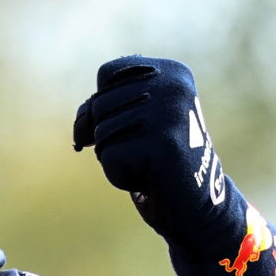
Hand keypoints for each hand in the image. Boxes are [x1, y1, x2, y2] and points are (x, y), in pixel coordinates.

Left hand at [72, 56, 231, 251]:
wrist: (195, 204)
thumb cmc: (156, 161)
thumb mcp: (130, 123)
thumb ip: (100, 110)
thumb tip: (81, 130)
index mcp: (171, 72)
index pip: (107, 73)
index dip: (104, 105)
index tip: (131, 126)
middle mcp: (174, 85)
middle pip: (99, 104)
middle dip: (110, 136)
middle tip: (145, 150)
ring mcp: (170, 113)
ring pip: (101, 133)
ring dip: (116, 159)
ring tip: (149, 163)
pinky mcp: (163, 144)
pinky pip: (109, 158)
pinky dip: (121, 177)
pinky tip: (150, 178)